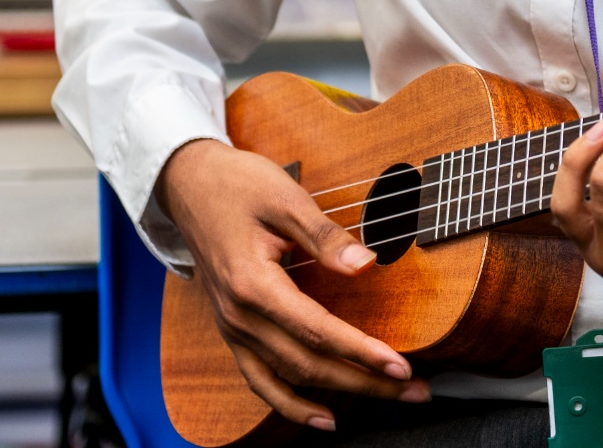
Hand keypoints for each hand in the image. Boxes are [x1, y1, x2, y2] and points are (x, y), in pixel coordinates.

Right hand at [154, 138, 429, 432]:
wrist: (189, 184)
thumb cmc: (237, 185)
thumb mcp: (285, 198)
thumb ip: (325, 237)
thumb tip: (365, 265)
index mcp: (253, 284)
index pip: (317, 330)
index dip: (361, 352)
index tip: (400, 366)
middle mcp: (239, 317)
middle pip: (309, 365)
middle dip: (365, 382)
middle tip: (414, 390)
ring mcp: (233, 328)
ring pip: (289, 379)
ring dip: (339, 396)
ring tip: (385, 400)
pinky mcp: (234, 330)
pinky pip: (260, 380)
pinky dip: (290, 405)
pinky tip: (322, 417)